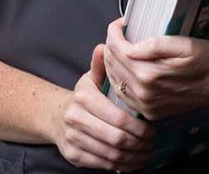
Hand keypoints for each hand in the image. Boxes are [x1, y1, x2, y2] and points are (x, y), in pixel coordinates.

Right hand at [50, 43, 155, 170]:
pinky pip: (103, 165)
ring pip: (112, 155)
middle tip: (152, 143)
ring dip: (134, 157)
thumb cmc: (81, 97)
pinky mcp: (74, 156)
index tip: (152, 129)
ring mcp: (73, 139)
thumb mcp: (89, 79)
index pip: (119, 118)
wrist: (55, 117)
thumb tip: (104, 46)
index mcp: (83, 98)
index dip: (139, 127)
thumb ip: (100, 65)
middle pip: (117, 139)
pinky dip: (122, 167)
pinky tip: (133, 162)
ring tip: (147, 152)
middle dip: (140, 144)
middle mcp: (75, 119)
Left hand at [104, 17, 208, 120]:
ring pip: (113, 78)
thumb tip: (129, 46)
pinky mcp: (147, 111)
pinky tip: (126, 67)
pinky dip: (119, 77)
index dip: (114, 31)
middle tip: (122, 33)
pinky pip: (122, 93)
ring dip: (113, 60)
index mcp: (149, 73)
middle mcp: (143, 91)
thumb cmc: (204, 61)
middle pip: (111, 63)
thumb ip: (154, 44)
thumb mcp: (184, 44)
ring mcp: (144, 104)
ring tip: (122, 47)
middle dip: (112, 43)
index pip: (116, 48)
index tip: (122, 23)